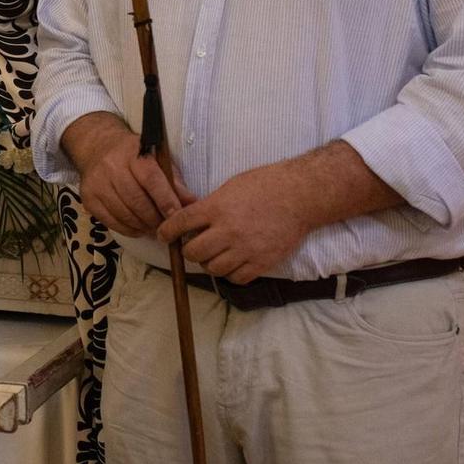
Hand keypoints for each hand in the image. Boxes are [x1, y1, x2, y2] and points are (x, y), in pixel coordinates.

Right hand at [63, 113, 187, 238]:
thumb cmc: (135, 156)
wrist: (98, 147)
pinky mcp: (88, 199)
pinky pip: (111, 222)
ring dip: (143, 227)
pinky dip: (129, 230)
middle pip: (136, 201)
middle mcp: (112, 167)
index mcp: (133, 154)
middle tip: (167, 228)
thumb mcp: (157, 159)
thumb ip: (174, 181)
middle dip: (155, 219)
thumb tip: (191, 204)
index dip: (165, 201)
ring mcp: (97, 184)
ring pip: (124, 214)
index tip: (176, 217)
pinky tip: (139, 228)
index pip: (151, 180)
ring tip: (155, 229)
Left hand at [159, 162, 309, 283]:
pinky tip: (232, 263)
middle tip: (193, 245)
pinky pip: (235, 278)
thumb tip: (191, 220)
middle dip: (188, 250)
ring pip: (212, 268)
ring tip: (214, 254)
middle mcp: (228, 231)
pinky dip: (230, 273)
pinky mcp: (261, 262)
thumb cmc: (265, 185)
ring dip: (209, 263)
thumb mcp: (230, 187)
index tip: (163, 235)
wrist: (300, 196)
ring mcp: (245, 249)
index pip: (180, 223)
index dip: (167, 231)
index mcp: (216, 208)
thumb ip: (210, 205)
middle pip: (193, 252)